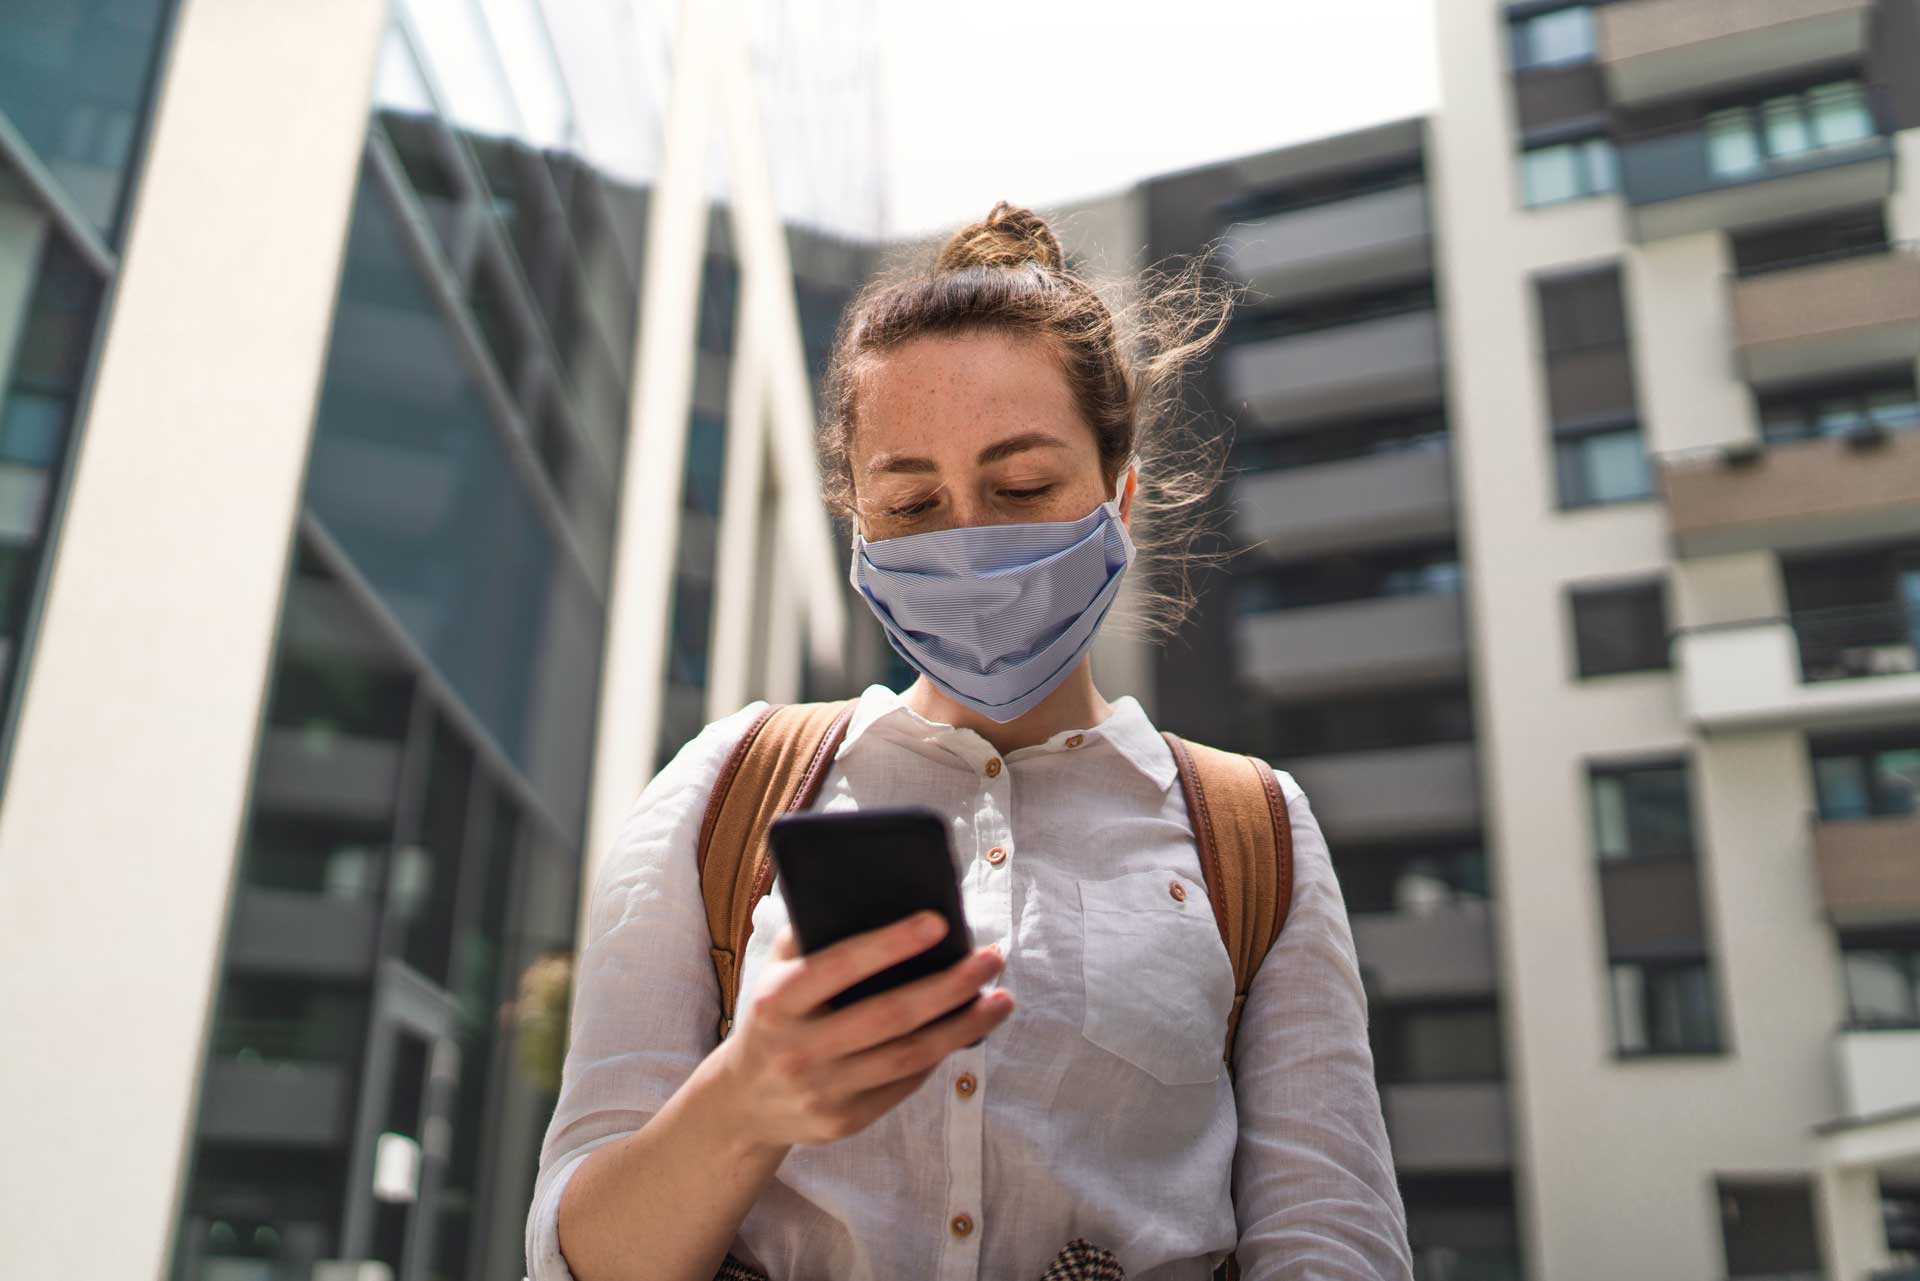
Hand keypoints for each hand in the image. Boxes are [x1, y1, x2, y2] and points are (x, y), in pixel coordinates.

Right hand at [712, 911, 1013, 1149]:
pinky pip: (904, 1083)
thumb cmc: (773, 1017)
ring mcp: (821, 1091)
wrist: (742, 1102)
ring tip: (1001, 999)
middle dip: (950, 985)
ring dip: (964, 1027)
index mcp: (777, 1001)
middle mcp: (797, 1049)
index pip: (838, 966)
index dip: (890, 944)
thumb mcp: (772, 973)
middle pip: (890, 1015)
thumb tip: (870, 892)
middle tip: (992, 958)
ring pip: (909, 1055)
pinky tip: (966, 1030)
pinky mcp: (843, 1122)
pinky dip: (940, 1054)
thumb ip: (809, 935)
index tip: (939, 922)